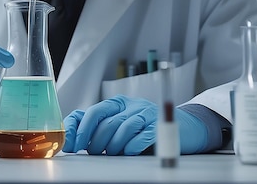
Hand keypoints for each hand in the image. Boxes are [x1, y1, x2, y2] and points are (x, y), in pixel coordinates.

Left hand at [62, 95, 207, 154]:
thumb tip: (74, 141)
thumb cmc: (146, 129)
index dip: (79, 127)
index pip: (92, 111)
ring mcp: (146, 114)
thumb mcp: (123, 124)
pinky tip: (128, 152)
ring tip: (110, 153)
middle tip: (91, 151)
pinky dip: (131, 146)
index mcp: (118, 104)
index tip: (72, 143)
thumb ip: (101, 128)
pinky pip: (141, 136)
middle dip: (93, 138)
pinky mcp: (159, 126)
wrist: (184, 128)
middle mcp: (131, 105)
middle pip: (105, 119)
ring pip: (122, 128)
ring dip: (112, 145)